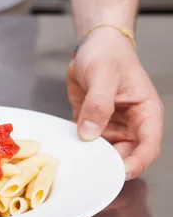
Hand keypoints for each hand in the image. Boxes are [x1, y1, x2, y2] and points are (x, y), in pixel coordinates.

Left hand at [67, 28, 163, 178]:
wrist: (94, 44)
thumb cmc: (108, 53)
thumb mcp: (103, 75)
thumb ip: (98, 104)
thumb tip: (89, 133)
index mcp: (146, 112)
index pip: (149, 146)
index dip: (138, 162)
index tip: (120, 172)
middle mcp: (132, 123)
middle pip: (128, 155)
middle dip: (112, 165)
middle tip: (93, 171)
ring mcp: (112, 125)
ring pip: (107, 152)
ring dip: (94, 158)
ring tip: (78, 162)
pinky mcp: (93, 124)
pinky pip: (88, 142)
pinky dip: (80, 148)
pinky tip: (68, 150)